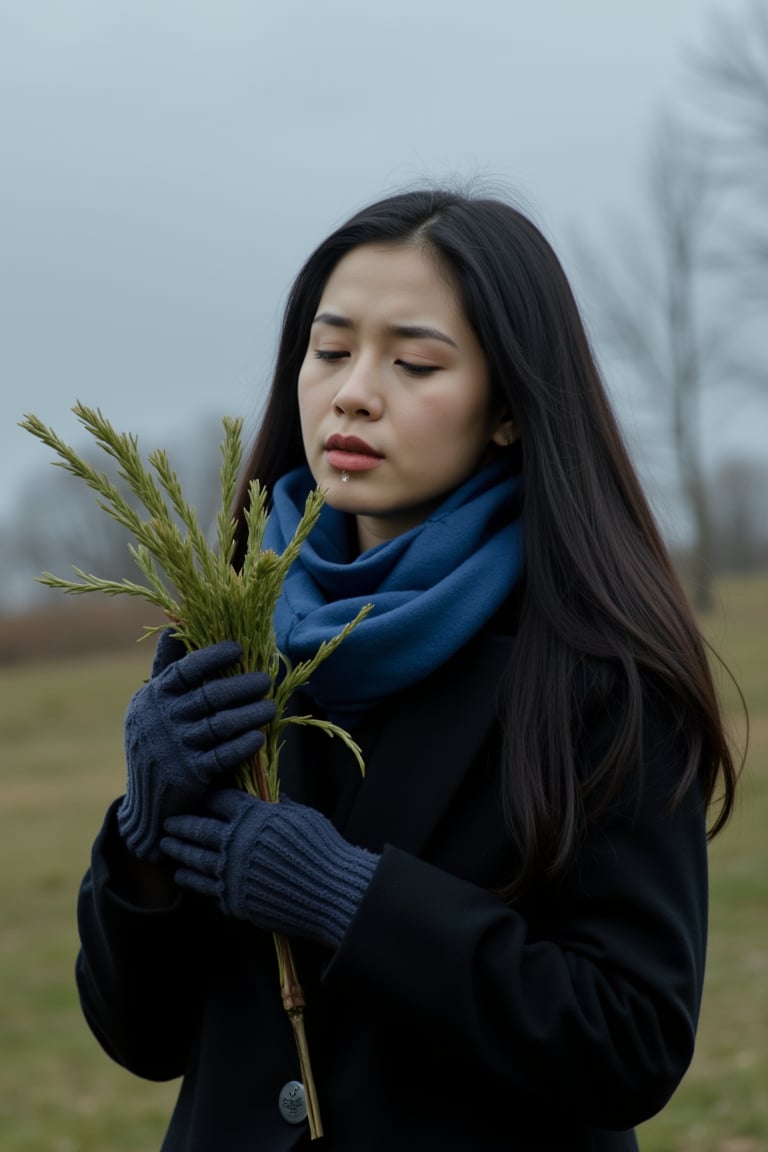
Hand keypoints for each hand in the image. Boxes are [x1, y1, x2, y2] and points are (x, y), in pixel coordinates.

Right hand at [117, 631, 275, 860]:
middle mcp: (162, 720)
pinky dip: (244, 744)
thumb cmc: (156, 740)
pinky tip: (259, 736)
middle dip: (243, 686)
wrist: (147, 801)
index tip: (238, 648)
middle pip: (210, 696)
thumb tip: (177, 625)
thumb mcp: (151, 704)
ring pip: (222, 724)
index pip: (185, 670)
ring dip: (252, 713)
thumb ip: (167, 669)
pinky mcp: (190, 774)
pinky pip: (224, 755)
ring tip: (271, 707)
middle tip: (266, 679)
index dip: (212, 656)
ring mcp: (175, 748)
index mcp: (154, 697)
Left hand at [161, 789, 378, 948]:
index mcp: (252, 816)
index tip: (203, 797)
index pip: (220, 799)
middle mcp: (235, 843)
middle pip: (197, 829)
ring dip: (178, 852)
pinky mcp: (234, 900)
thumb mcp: (301, 816)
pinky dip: (193, 881)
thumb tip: (270, 797)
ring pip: (194, 860)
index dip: (211, 797)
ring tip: (166, 847)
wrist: (329, 891)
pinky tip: (185, 877)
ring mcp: (231, 874)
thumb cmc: (322, 849)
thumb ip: (279, 806)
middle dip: (180, 824)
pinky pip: (206, 889)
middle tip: (166, 822)